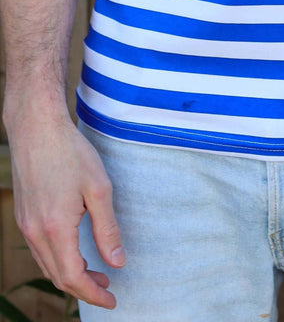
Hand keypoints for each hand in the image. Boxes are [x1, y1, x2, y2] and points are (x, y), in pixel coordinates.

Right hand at [7, 108, 124, 307]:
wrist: (36, 127)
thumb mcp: (98, 188)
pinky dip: (57, 259)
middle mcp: (35, 232)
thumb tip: (117, 262)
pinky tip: (74, 251)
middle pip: (58, 277)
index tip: (113, 300)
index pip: (73, 278)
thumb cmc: (70, 152)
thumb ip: (107, 229)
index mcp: (55, 229)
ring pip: (46, 265)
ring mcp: (25, 224)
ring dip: (70, 274)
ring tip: (95, 272)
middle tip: (108, 288)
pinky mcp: (23, 214)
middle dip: (84, 288)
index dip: (93, 294)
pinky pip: (39, 250)